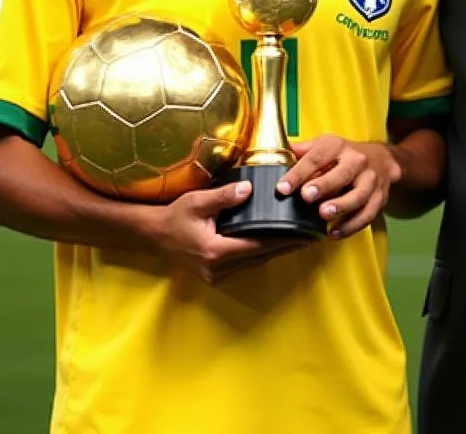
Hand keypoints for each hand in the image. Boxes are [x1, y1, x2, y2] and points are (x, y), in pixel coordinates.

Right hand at [154, 180, 307, 283]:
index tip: (304, 234)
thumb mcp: (197, 201)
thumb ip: (224, 197)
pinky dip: (262, 253)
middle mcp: (219, 268)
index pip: (258, 246)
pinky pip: (246, 263)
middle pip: (261, 257)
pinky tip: (276, 244)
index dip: (283, 240)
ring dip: (277, 251)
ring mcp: (217, 274)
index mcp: (216, 251)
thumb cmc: (175, 216)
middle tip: (311, 236)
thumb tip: (250, 190)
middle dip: (286, 246)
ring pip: (255, 262)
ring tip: (300, 239)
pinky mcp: (217, 274)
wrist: (154, 235)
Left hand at [277, 135, 402, 237]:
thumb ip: (300, 152)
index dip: (299, 173)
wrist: (382, 159)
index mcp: (338, 146)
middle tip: (306, 197)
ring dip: (341, 206)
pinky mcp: (379, 198)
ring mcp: (370, 180)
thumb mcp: (323, 145)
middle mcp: (357, 160)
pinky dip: (351, 226)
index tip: (282, 187)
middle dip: (324, 185)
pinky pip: (367, 214)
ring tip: (323, 216)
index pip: (317, 158)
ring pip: (358, 195)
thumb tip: (272, 154)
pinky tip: (334, 233)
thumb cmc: (343, 154)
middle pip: (342, 174)